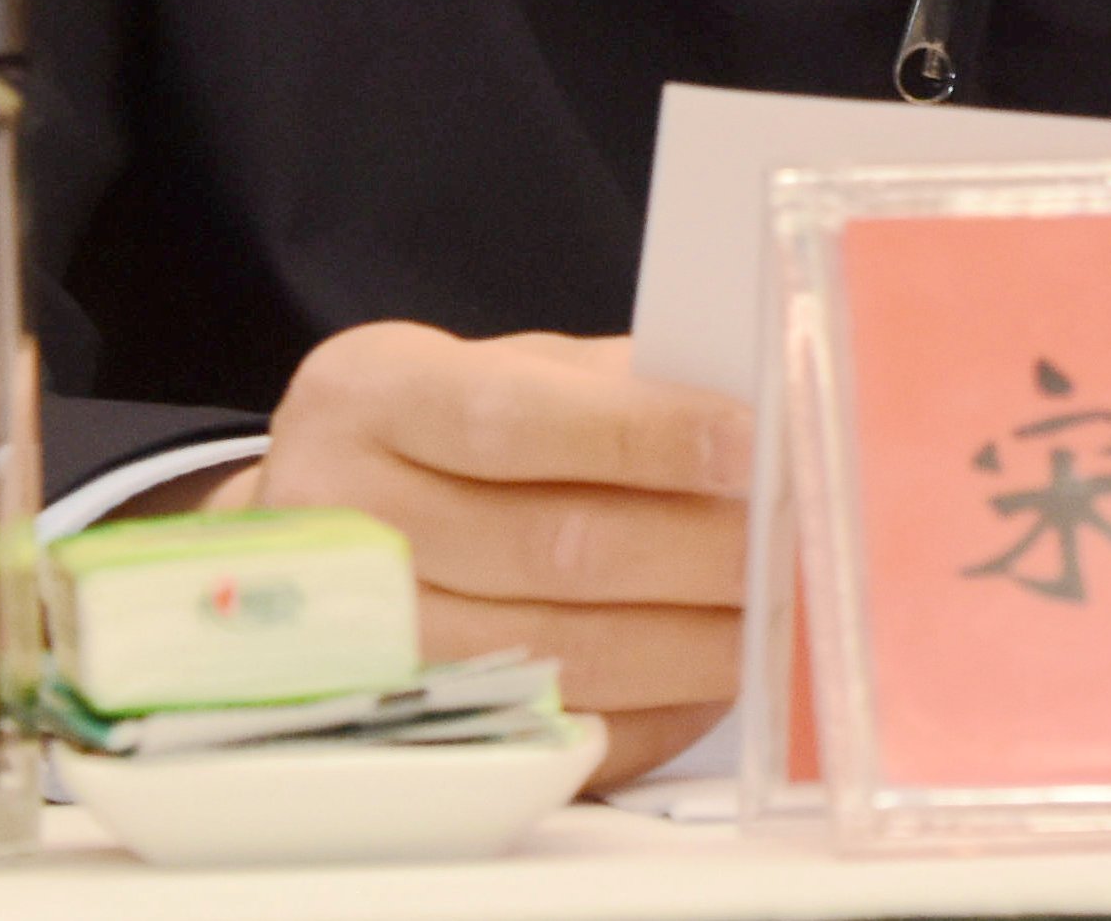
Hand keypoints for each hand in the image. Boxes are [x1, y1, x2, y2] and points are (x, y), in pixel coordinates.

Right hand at [239, 323, 752, 790]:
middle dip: (694, 548)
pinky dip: (651, 714)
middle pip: (547, 546)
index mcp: (368, 401)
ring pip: (558, 655)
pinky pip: (552, 738)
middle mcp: (343, 521)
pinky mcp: (407, 735)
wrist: (325, 534)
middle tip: (785, 542)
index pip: (512, 419)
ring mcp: (360, 645)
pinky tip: (709, 680)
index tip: (750, 444)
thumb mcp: (499, 371)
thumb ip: (612, 386)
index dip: (643, 436)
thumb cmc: (444, 438)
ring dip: (689, 641)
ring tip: (768, 612)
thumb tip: (754, 424)